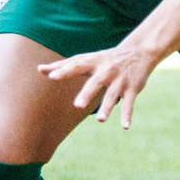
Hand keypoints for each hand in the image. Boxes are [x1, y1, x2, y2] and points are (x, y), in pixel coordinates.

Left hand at [37, 42, 161, 128]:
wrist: (139, 52)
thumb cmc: (104, 59)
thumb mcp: (86, 59)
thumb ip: (63, 66)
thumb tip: (39, 69)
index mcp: (92, 62)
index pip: (76, 66)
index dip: (64, 70)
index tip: (51, 76)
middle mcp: (106, 71)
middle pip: (95, 82)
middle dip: (87, 94)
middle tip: (77, 106)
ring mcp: (120, 80)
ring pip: (112, 95)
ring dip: (107, 108)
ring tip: (100, 120)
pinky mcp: (132, 88)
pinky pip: (129, 103)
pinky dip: (127, 115)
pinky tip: (125, 127)